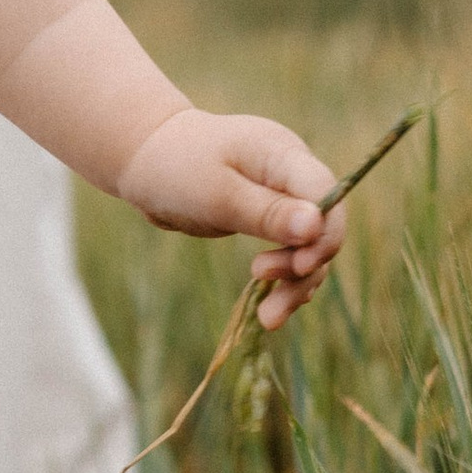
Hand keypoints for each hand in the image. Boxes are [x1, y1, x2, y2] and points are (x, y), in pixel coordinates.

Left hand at [116, 112, 344, 327]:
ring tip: (268, 319)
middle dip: (305, 268)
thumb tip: (316, 227)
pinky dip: (281, 279)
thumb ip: (266, 211)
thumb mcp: (216, 193)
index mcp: (282, 153)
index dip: (323, 233)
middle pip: (323, 225)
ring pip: (308, 245)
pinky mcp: (269, 217)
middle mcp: (291, 173)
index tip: (299, 266)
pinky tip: (269, 307)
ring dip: (294, 283)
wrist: (145, 161)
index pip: (326, 193)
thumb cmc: (175, 168)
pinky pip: (288, 251)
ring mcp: (283, 195)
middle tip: (273, 305)